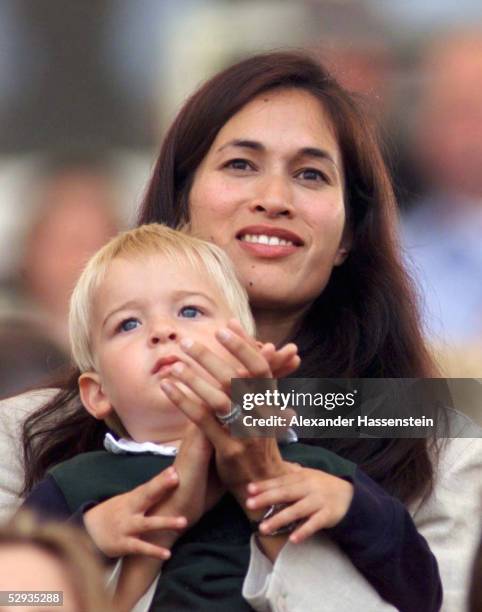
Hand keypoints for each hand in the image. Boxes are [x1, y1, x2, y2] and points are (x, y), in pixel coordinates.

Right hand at [83, 466, 186, 558]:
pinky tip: (167, 554)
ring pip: (148, 524)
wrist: (87, 532)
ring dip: (165, 522)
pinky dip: (153, 551)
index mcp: (132, 498)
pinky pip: (140, 548)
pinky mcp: (123, 544)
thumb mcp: (128, 501)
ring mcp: (126, 527)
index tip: (174, 471)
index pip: (148, 485)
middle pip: (146, 496)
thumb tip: (172, 478)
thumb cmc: (116, 514)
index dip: (161, 478)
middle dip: (161, 486)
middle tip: (176, 479)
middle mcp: (129, 510)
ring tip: (184, 522)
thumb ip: (148, 494)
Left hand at [160, 326, 295, 510]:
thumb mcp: (264, 411)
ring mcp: (246, 433)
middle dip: (210, 357)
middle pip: (236, 378)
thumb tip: (261, 347)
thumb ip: (256, 384)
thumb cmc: (258, 442)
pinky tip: (167, 388)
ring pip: (219, 399)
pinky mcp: (228, 450)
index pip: (260, 367)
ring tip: (172, 364)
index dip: (245, 345)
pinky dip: (184, 401)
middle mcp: (261, 415)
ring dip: (194, 378)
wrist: (263, 485)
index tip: (226, 325)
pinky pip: (203, 421)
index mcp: (270, 402)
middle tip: (185, 341)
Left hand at [246, 466, 353, 542]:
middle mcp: (309, 488)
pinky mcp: (328, 515)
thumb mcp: (308, 475)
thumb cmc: (322, 485)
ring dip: (279, 519)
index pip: (280, 481)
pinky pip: (314, 524)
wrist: (350, 496)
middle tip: (249, 504)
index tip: (249, 489)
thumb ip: (291, 471)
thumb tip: (272, 464)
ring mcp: (318, 501)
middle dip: (267, 498)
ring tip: (263, 528)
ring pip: (297, 510)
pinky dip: (304, 531)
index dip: (264, 485)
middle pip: (285, 493)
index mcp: (302, 477)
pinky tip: (293, 539)